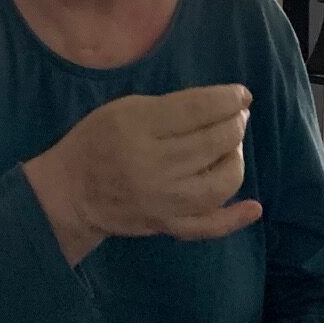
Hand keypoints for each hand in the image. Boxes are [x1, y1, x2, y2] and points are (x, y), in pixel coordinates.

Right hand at [26, 86, 261, 265]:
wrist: (70, 192)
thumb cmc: (96, 141)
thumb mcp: (124, 109)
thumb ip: (170, 107)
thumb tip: (220, 105)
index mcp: (138, 127)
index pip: (197, 110)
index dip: (228, 100)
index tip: (242, 95)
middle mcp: (153, 165)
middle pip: (213, 143)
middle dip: (235, 125)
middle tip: (238, 117)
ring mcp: (162, 200)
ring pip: (219, 183)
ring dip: (236, 160)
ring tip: (232, 147)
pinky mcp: (166, 225)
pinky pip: (207, 226)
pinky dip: (234, 219)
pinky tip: (254, 207)